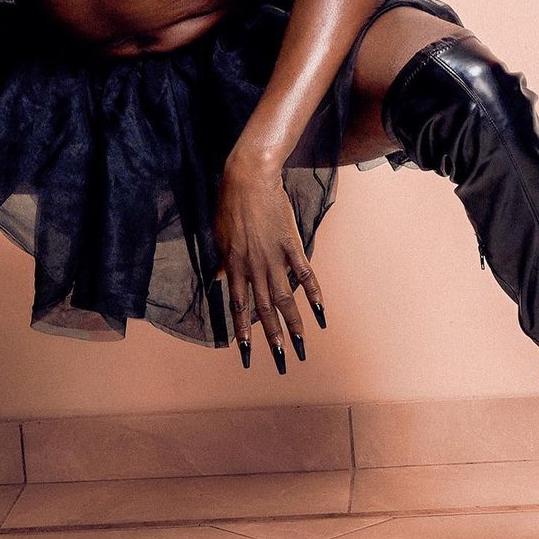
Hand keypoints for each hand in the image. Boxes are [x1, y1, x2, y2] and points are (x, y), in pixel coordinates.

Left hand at [214, 155, 326, 373]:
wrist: (249, 178)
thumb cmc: (230, 203)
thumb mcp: (220, 235)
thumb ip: (223, 261)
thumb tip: (217, 279)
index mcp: (234, 266)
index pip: (239, 306)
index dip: (242, 330)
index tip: (244, 352)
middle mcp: (253, 267)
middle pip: (264, 309)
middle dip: (272, 337)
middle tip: (280, 361)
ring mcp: (274, 257)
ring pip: (284, 298)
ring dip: (293, 324)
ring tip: (300, 345)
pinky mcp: (291, 245)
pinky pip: (304, 275)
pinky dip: (313, 295)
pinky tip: (320, 312)